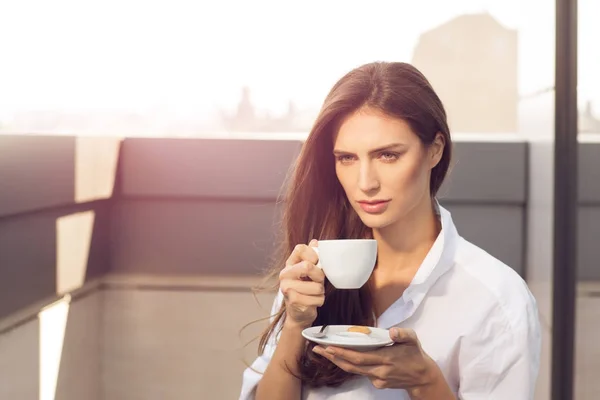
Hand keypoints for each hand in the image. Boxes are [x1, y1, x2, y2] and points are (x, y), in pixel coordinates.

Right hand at [279, 240, 325, 328]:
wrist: (298, 312)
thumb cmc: (306, 289)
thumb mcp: (309, 271)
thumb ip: (312, 256)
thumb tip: (315, 242)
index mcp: (289, 264)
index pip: (300, 248)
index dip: (314, 254)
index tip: (317, 263)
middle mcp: (284, 275)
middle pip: (308, 266)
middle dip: (319, 276)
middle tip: (318, 280)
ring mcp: (287, 289)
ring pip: (317, 286)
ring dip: (320, 291)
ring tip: (313, 293)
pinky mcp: (294, 302)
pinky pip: (318, 299)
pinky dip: (319, 301)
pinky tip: (311, 301)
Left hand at [312, 327, 449, 395]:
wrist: (423, 376)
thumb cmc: (415, 354)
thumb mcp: (413, 339)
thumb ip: (403, 334)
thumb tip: (393, 331)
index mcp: (385, 359)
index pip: (359, 357)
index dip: (342, 353)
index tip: (328, 347)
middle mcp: (379, 371)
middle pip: (351, 365)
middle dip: (333, 357)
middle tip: (317, 349)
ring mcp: (378, 379)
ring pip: (354, 370)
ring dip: (337, 361)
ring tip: (323, 352)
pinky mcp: (378, 383)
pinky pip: (361, 373)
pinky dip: (350, 365)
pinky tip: (342, 357)